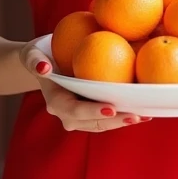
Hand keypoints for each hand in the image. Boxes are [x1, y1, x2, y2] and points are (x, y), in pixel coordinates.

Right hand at [19, 42, 150, 131]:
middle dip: (115, 121)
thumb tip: (44, 67)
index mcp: (55, 101)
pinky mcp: (90, 112)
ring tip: (145, 115)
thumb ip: (34, 60)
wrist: (42, 64)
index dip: (93, 112)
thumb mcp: (32, 54)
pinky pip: (107, 117)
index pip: (74, 110)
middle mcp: (66, 114)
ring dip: (123, 121)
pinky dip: (124, 114)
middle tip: (136, 115)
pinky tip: (142, 108)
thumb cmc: (39, 55)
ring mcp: (79, 116)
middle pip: (93, 122)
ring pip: (103, 124)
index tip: (111, 108)